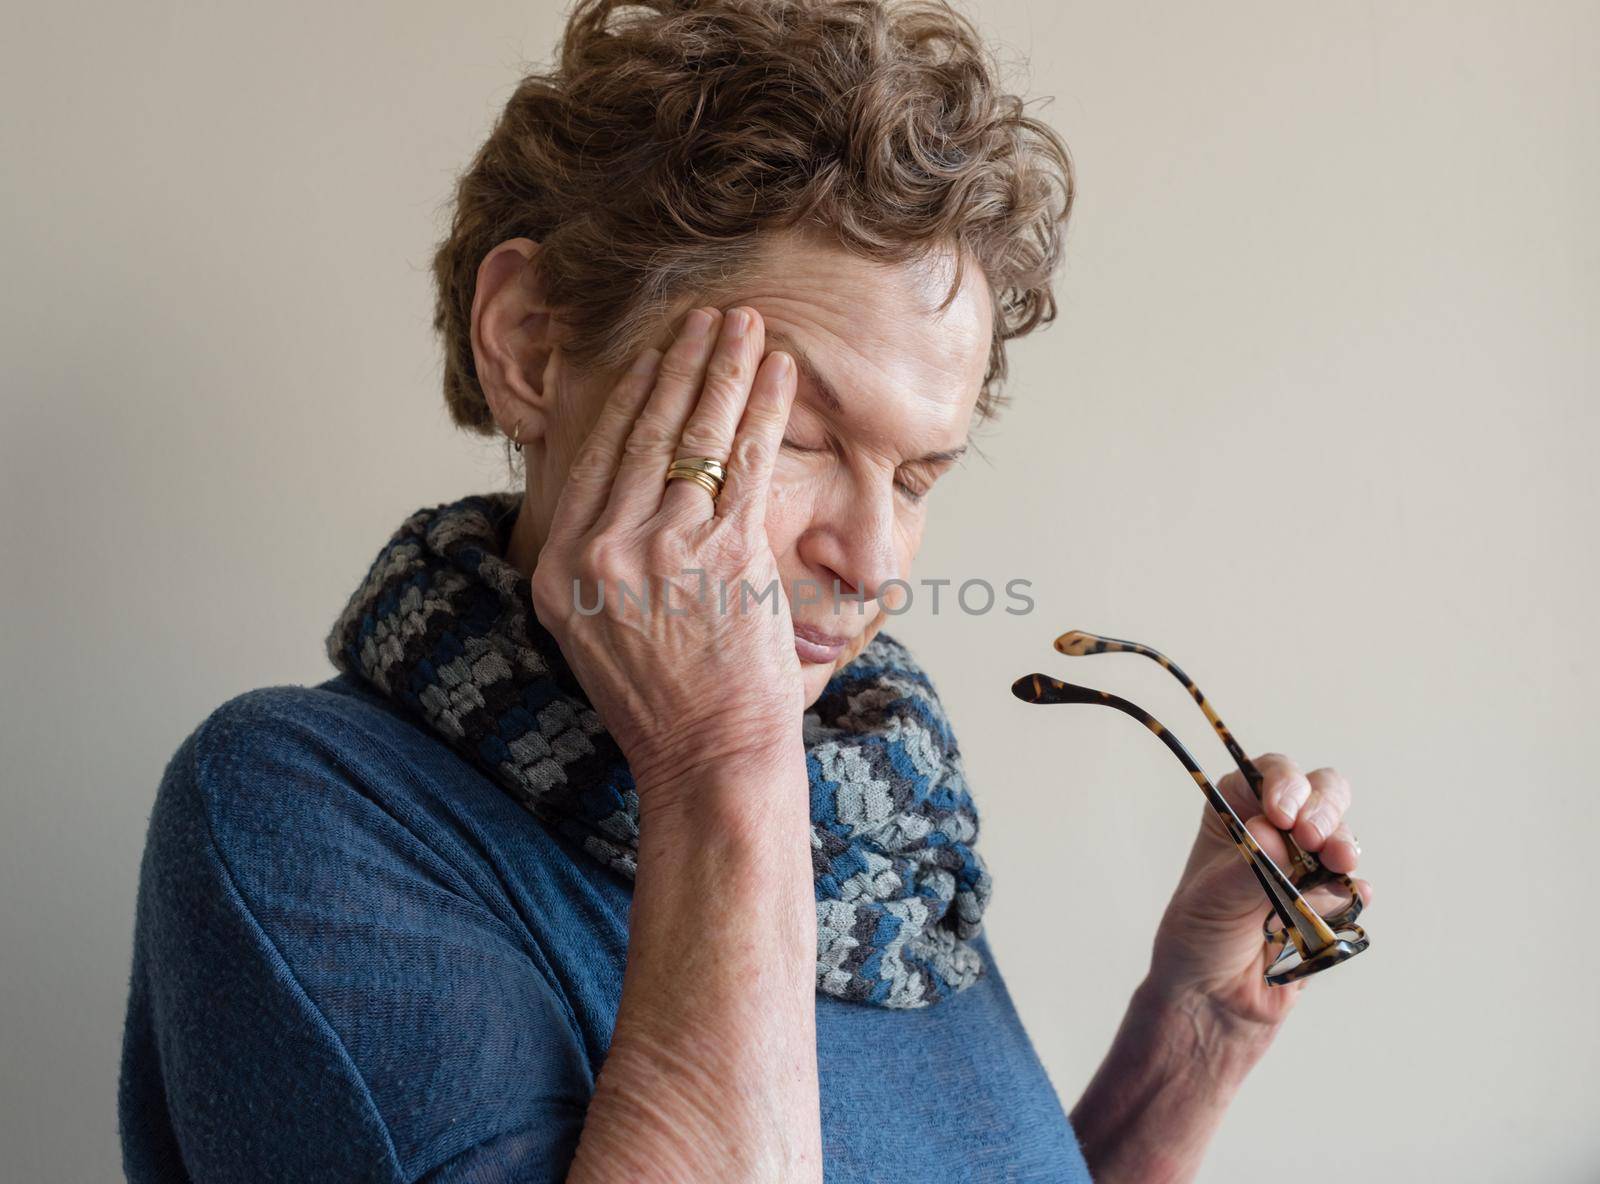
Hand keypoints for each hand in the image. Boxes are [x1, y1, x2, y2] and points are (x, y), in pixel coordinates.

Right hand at [529, 304, 803, 819]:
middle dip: (677, 363)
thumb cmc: (666, 702)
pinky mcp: (724, 555)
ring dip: (721, 368)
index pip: (594, 457)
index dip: (628, 395)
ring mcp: (661, 551)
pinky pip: (744, 462)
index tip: (652, 354)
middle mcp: (600, 551)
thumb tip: (618, 494)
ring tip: (742, 323)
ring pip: (693, 436)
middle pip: (642, 433)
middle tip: (702, 316)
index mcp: (561, 567)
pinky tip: (776, 371)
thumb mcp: (595, 630)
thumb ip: (596, 560)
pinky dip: (762, 408)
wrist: (708, 759)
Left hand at [1147, 753, 1373, 1030]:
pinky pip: (1356, 888)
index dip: (1284, 783)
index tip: (1282, 813)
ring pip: (1343, 837)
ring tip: (1338, 862)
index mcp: (1238, 812)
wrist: (1217, 999)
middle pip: (1322, 793)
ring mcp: (1310, 864)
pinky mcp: (1332, 902)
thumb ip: (1247, 867)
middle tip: (1312, 837)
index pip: (1270, 774)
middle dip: (1324, 809)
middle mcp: (1278, 830)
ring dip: (1343, 845)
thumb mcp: (1212, 898)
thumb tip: (1274, 834)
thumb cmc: (1200, 938)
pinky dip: (1355, 891)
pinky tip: (1352, 896)